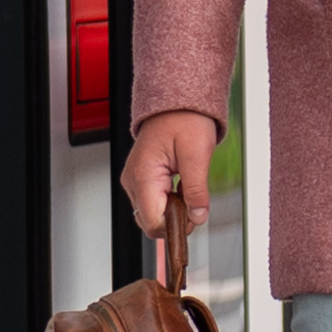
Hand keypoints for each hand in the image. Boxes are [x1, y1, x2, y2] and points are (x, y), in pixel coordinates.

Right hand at [119, 107, 221, 248]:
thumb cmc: (185, 120)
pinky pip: (156, 203)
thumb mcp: (197, 155)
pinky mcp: (142, 181)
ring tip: (187, 185)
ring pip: (154, 214)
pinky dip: (171, 201)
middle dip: (175, 219)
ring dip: (174, 209)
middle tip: (194, 199)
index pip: (152, 222)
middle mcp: (133, 181)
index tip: (193, 217)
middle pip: (151, 222)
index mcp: (143, 176)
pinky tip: (181, 185)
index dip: (175, 226)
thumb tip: (198, 216)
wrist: (178, 105)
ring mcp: (136, 182)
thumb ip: (197, 190)